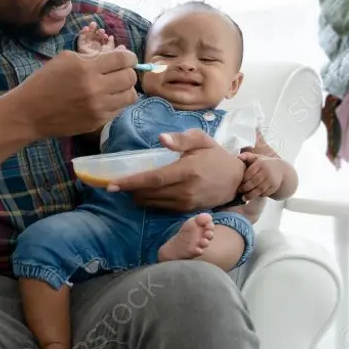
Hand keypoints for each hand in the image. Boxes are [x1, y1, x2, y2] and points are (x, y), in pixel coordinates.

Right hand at [13, 48, 137, 137]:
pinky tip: (105, 99)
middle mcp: (95, 88)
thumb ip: (93, 56)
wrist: (29, 112)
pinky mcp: (97, 122)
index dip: (129, 57)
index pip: (123, 59)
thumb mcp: (65, 59)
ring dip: (125, 89)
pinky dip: (116, 102)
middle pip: (130, 77)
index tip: (126, 58)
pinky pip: (119, 109)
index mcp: (86, 68)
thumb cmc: (44, 81)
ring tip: (115, 87)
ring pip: (130, 96)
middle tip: (119, 72)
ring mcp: (98, 108)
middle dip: (128, 72)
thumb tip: (120, 54)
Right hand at [76, 22, 114, 55]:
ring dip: (90, 29)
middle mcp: (93, 48)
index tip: (106, 35)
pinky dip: (82, 32)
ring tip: (93, 24)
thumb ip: (111, 43)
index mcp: (100, 49)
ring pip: (87, 36)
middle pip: (94, 37)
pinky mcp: (81, 47)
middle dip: (97, 32)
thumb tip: (111, 36)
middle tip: (101, 29)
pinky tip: (86, 28)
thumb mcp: (110, 50)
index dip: (103, 36)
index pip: (101, 41)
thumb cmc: (104, 58)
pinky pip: (81, 38)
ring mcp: (86, 47)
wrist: (96, 63)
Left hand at [106, 129, 243, 210]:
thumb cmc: (215, 156)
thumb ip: (181, 139)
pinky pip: (162, 207)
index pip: (153, 179)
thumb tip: (161, 138)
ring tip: (128, 187)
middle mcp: (186, 190)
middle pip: (149, 193)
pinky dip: (150, 201)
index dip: (131, 182)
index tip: (111, 184)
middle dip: (129, 190)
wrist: (237, 179)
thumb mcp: (202, 140)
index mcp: (187, 171)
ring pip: (153, 203)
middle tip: (115, 184)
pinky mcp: (188, 210)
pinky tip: (144, 194)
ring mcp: (187, 203)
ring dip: (138, 196)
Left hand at [236, 152, 283, 200]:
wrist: (280, 169)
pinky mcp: (275, 186)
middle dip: (246, 188)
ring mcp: (271, 180)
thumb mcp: (256, 158)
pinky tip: (253, 196)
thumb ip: (247, 156)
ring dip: (251, 195)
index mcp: (260, 164)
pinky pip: (265, 193)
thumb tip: (238, 156)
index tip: (238, 183)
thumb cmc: (263, 163)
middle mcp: (267, 172)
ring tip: (244, 198)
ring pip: (260, 189)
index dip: (243, 179)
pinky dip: (258, 195)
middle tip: (240, 191)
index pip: (250, 173)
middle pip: (255, 181)